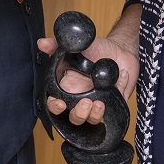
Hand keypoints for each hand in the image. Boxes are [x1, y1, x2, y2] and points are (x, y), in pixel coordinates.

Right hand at [38, 11, 139, 126]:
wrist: (120, 49)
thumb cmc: (96, 49)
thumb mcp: (76, 45)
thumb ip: (57, 44)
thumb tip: (42, 43)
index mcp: (68, 87)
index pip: (56, 103)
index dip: (56, 107)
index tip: (61, 104)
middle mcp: (81, 98)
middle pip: (74, 117)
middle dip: (79, 114)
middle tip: (86, 102)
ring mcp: (97, 102)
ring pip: (92, 120)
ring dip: (95, 115)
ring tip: (100, 103)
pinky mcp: (114, 103)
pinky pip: (115, 108)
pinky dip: (119, 93)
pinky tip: (121, 77)